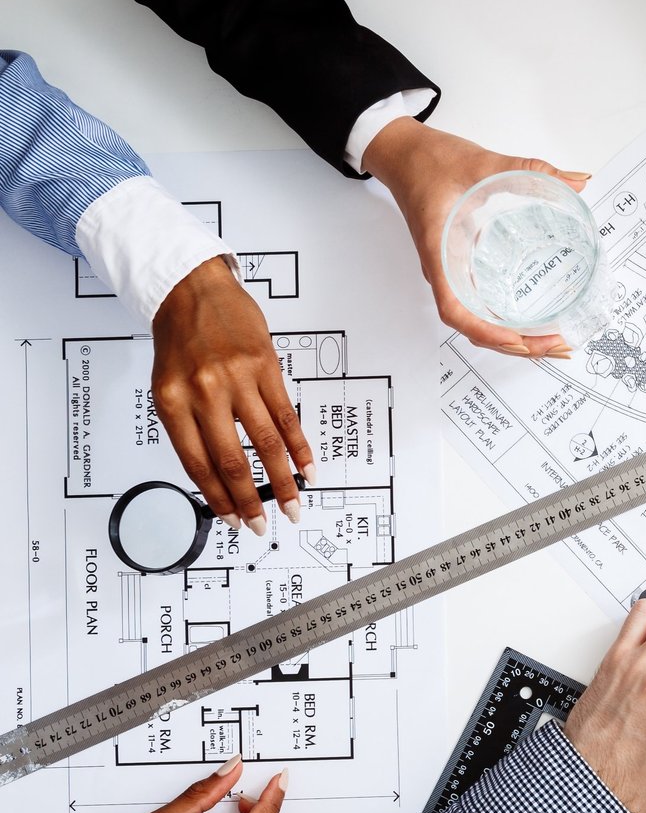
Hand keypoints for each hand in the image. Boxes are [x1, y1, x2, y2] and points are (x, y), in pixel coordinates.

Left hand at [151, 257, 316, 534]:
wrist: (192, 288)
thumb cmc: (181, 338)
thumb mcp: (169, 385)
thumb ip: (191, 426)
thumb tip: (220, 472)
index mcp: (172, 402)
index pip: (197, 464)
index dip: (218, 498)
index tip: (233, 519)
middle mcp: (203, 392)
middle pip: (233, 460)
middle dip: (251, 500)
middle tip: (264, 524)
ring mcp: (236, 379)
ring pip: (265, 443)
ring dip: (283, 480)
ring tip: (293, 503)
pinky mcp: (265, 368)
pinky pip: (286, 417)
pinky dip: (300, 447)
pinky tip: (308, 468)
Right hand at [361, 119, 588, 357]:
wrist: (402, 153)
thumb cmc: (429, 161)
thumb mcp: (483, 162)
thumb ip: (532, 170)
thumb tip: (578, 180)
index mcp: (440, 251)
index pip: (454, 310)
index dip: (486, 332)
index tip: (518, 340)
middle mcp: (443, 270)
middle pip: (473, 326)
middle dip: (515, 344)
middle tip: (558, 345)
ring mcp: (450, 271)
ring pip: (476, 320)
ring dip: (511, 338)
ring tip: (550, 342)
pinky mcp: (457, 265)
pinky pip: (477, 304)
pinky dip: (502, 322)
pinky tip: (530, 323)